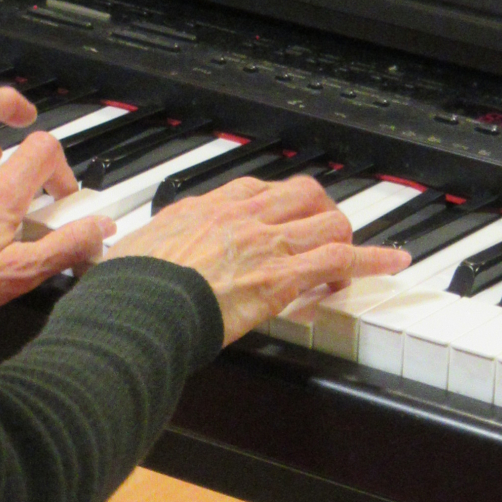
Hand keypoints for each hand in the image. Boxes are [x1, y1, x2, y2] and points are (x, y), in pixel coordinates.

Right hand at [110, 174, 409, 344]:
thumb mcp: (129, 256)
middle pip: (301, 195)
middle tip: (326, 235)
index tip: (284, 217)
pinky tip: (393, 263)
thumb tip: (108, 254)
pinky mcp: (282, 276)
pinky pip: (341, 260)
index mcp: (204, 208)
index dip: (279, 205)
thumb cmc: (127, 292)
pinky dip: (374, 260)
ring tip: (357, 256)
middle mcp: (240, 215)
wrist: (136, 311)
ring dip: (346, 239)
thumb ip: (139, 251)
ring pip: (327, 223)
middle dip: (321, 214)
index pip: (256, 190)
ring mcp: (265, 242)